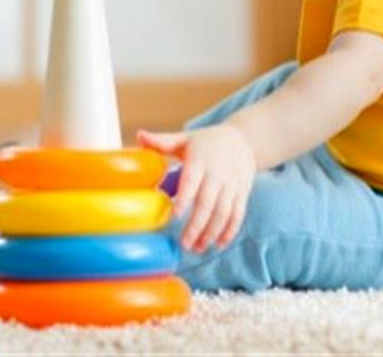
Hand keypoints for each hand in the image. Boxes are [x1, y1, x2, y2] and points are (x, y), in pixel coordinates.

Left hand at [137, 125, 256, 252]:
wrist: (243, 140)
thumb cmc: (205, 142)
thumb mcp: (185, 138)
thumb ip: (162, 141)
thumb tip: (139, 135)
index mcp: (200, 160)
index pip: (192, 180)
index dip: (185, 198)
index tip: (174, 215)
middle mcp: (218, 173)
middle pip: (208, 203)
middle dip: (196, 226)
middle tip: (184, 244)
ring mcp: (232, 185)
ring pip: (223, 212)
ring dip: (211, 232)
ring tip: (197, 248)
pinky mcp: (242, 193)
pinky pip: (238, 214)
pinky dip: (230, 230)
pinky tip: (219, 244)